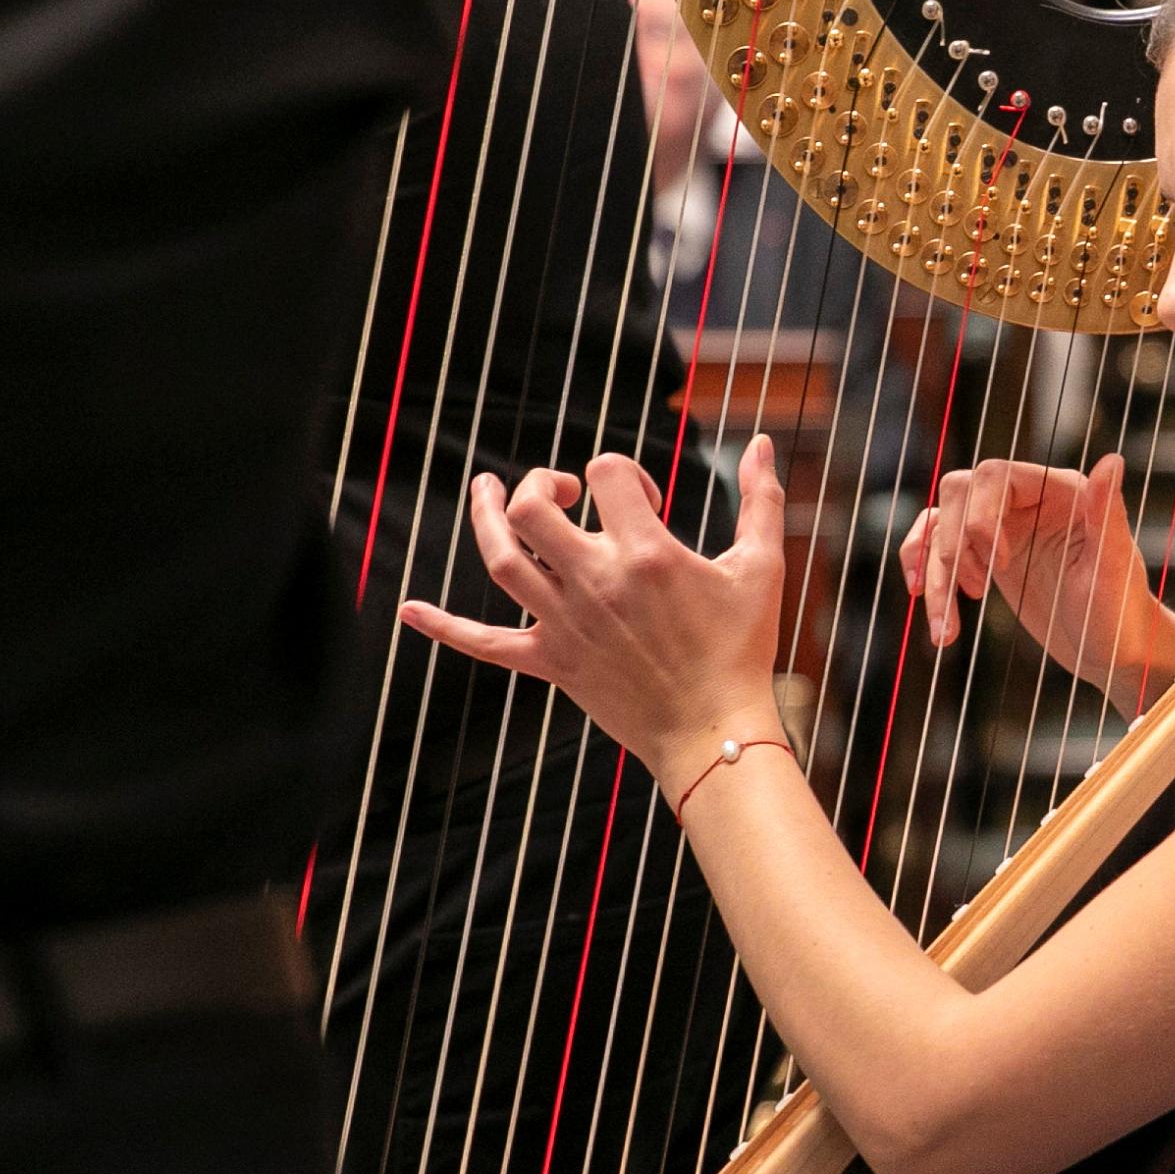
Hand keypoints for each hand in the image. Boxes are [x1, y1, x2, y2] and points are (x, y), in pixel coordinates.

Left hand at [400, 438, 786, 782]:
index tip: (647, 502)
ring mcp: (566, 623)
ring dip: (486, 519)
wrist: (713, 730)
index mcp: (646, 555)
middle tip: (567, 491)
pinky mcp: (552, 661)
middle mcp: (595, 584)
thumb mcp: (761, 567)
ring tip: (488, 493)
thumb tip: (766, 442)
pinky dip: (443, 626)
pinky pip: (484, 642)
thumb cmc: (743, 649)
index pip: (606, 473)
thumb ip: (762, 499)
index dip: (623, 473)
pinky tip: (408, 608)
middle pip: (534, 509)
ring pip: (500, 560)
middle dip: (543, 483)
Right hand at [899, 453, 1174, 701]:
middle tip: (978, 589)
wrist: (1112, 652)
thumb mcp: (1114, 567)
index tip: (1000, 565)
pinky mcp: (988, 555)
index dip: (982, 516)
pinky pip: (939, 547)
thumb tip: (1112, 460)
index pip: (994, 476)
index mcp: (1060, 490)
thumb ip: (1107, 514)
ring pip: (941, 524)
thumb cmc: (1122, 612)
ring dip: (933, 572)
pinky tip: (928, 607)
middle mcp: (1028, 500)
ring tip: (947, 628)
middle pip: (959, 493)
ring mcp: (1005, 527)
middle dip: (955, 543)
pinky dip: (925, 573)